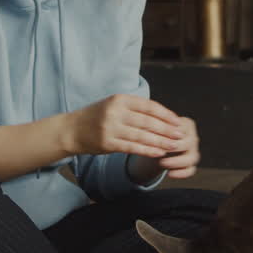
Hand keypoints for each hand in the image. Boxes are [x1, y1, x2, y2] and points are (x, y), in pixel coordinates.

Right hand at [65, 94, 186, 159]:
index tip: (177, 121)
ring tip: (173, 146)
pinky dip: (147, 150)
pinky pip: (132, 147)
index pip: (148, 106)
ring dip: (160, 142)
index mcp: (119, 99)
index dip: (165, 114)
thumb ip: (135, 108)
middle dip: (166, 129)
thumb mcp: (114, 105)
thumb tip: (163, 116)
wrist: (71, 130)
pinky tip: (158, 153)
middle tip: (180, 135)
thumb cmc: (97, 117)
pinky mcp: (107, 143)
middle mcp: (115, 112)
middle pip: (147, 121)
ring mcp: (110, 128)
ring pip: (142, 136)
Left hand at [157, 116, 198, 178]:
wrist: (157, 145)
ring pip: (192, 158)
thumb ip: (159, 127)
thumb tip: (154, 131)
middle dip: (174, 148)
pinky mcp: (191, 164)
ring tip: (162, 163)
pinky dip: (181, 173)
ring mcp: (194, 151)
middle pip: (189, 143)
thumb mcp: (157, 127)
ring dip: (177, 162)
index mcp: (187, 124)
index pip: (182, 130)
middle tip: (160, 151)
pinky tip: (169, 174)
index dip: (171, 135)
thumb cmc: (158, 132)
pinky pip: (191, 170)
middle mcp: (193, 137)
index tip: (159, 138)